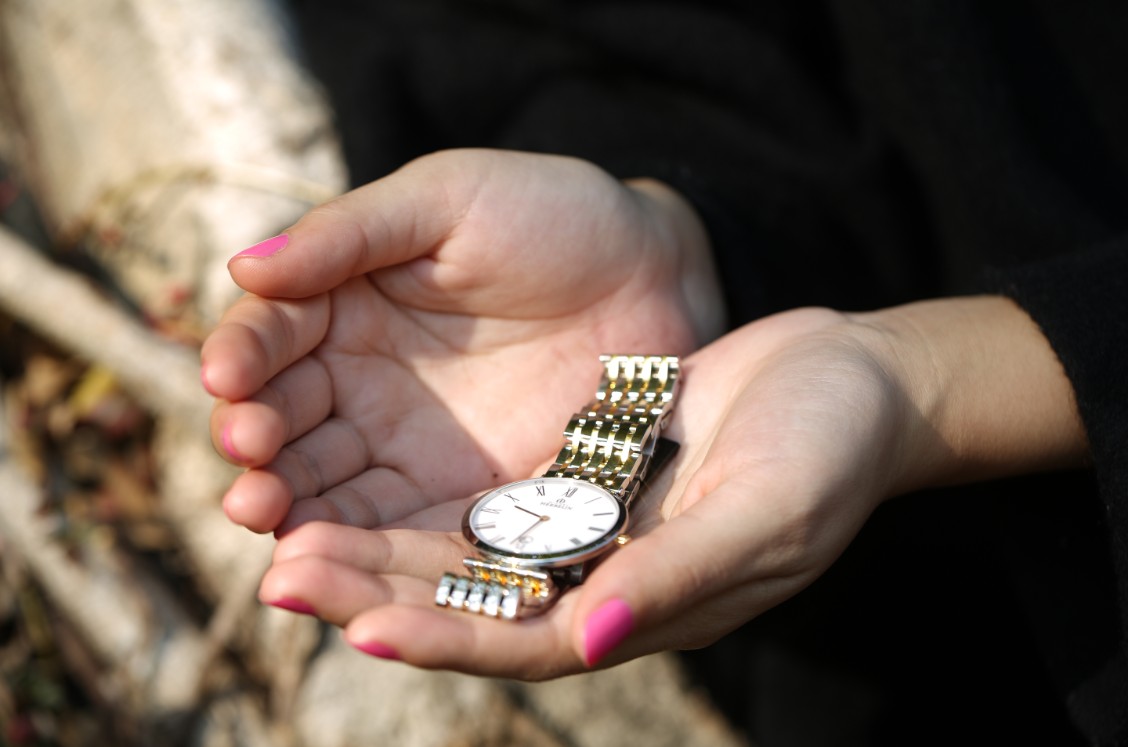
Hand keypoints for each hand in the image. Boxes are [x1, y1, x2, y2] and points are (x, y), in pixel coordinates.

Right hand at [200, 149, 721, 533]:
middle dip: (256, 447)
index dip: (243, 359)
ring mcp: (409, 448)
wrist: (654, 272)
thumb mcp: (447, 200)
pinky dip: (364, 554)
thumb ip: (349, 234)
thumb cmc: (550, 213)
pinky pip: (402, 534)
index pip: (270, 338)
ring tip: (265, 516)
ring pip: (329, 491)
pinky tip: (334, 562)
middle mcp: (362, 385)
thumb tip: (244, 267)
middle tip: (249, 460)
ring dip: (292, 511)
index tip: (230, 378)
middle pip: (284, 426)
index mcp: (343, 305)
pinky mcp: (463, 499)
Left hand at [256, 297, 1086, 678]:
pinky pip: (492, 495)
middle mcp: (609, 579)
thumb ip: (679, 575)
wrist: (853, 381)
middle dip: (383, 591)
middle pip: (479, 602)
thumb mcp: (765, 510)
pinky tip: (366, 476)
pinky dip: (431, 493)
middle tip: (284, 570)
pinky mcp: (585, 474)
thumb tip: (588, 636)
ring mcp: (594, 527)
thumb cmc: (828, 449)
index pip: (532, 639)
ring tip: (299, 527)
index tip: (359, 624)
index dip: (448, 637)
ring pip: (470, 550)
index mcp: (652, 605)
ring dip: (387, 545)